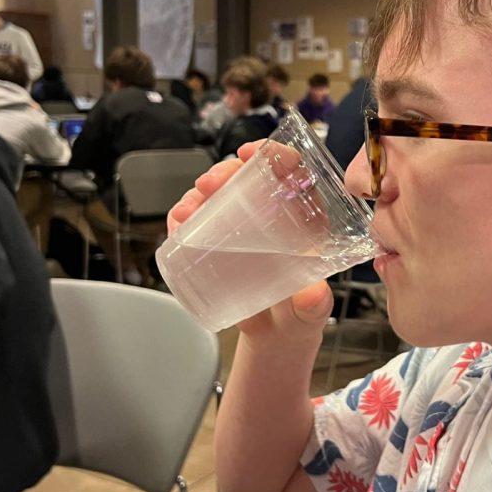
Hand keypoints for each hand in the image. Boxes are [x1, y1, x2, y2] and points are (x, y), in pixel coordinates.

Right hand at [167, 140, 332, 340]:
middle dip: (225, 172)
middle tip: (206, 186)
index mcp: (304, 221)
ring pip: (221, 195)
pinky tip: (177, 223)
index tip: (250, 153)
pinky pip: (200, 220)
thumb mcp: (309, 312)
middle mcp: (273, 216)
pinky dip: (184, 216)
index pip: (293, 174)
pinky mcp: (221, 243)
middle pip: (250, 178)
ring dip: (198, 194)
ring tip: (185, 211)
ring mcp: (244, 228)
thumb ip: (314, 305)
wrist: (274, 338)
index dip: (273, 155)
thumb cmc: (300, 317)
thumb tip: (313, 296)